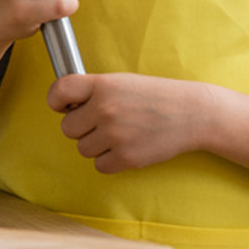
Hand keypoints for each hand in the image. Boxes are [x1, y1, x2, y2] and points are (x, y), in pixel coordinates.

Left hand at [46, 72, 204, 172]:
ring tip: (120, 133)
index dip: (56, 100)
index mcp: (102, 85)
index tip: (63, 105)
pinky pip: (100, 166)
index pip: (59, 91)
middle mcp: (105, 109)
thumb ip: (94, 91)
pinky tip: (127, 146)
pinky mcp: (125, 158)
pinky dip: (110, 160)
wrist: (191, 113)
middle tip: (102, 121)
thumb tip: (66, 107)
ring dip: (96, 145)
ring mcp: (114, 135)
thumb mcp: (122, 82)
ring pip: (82, 149)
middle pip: (68, 128)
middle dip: (81, 127)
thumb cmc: (155, 96)